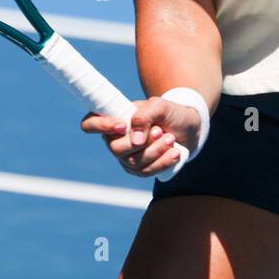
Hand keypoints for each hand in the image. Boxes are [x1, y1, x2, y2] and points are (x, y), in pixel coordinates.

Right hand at [80, 96, 200, 177]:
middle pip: (116, 149)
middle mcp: (116, 139)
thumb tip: (135, 140)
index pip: (90, 123)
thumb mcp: (160, 106)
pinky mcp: (140, 169)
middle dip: (142, 142)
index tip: (123, 125)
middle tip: (160, 131)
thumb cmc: (170, 113)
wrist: (188, 128)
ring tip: (171, 139)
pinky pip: (146, 172)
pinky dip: (162, 162)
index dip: (100, 126)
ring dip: (155, 151)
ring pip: (133, 162)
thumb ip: (144, 116)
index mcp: (115, 118)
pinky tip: (174, 153)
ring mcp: (126, 156)